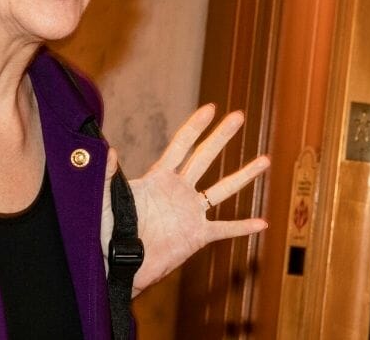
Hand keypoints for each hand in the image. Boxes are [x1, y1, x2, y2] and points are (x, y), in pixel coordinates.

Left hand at [102, 104, 269, 293]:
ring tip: (265, 160)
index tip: (210, 108)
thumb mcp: (104, 198)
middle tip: (238, 116)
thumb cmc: (106, 230)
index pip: (181, 146)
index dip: (195, 127)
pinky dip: (242, 226)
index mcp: (159, 178)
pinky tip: (261, 222)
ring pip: (222, 189)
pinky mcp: (196, 235)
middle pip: (205, 157)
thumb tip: (107, 151)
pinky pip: (224, 229)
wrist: (118, 263)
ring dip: (244, 175)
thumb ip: (106, 175)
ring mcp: (190, 212)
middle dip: (221, 136)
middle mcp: (179, 190)